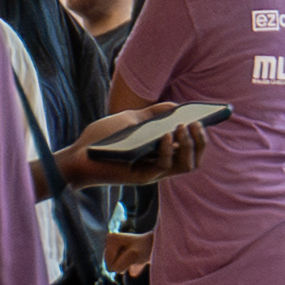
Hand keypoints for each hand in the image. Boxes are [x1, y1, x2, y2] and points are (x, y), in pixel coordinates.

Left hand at [59, 123, 205, 189]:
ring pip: (185, 166)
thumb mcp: (130, 120)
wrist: (76, 154)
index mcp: (161, 153)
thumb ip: (152, 114)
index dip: (202, 137)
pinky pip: (163, 167)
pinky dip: (168, 150)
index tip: (208, 118)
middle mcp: (161, 165)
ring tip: (184, 127)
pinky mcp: (142, 178)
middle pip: (194, 160)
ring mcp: (153, 173)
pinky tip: (164, 135)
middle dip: (200, 141)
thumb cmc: (101, 139)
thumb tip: (175, 105)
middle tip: (196, 123)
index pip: (191, 149)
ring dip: (188, 146)